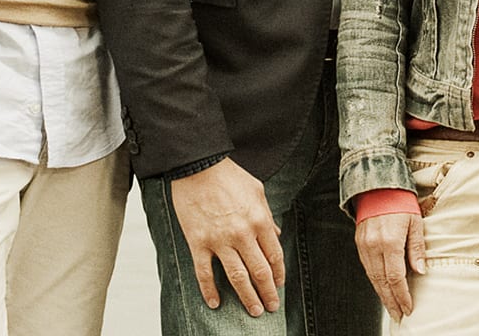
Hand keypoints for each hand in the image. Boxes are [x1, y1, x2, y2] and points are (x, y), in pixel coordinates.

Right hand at [169, 159, 284, 315]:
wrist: (198, 166)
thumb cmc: (229, 176)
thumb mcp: (257, 191)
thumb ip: (267, 215)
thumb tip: (275, 233)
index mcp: (260, 220)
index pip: (274, 255)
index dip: (279, 274)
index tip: (279, 285)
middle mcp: (243, 234)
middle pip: (259, 271)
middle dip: (268, 292)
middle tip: (271, 307)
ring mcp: (220, 240)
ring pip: (237, 277)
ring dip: (247, 297)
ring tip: (254, 311)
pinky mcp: (198, 242)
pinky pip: (204, 272)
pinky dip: (209, 290)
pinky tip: (215, 303)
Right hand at [355, 212, 427, 321]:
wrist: (377, 186)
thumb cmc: (400, 201)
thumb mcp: (416, 222)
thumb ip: (417, 248)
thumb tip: (420, 271)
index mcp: (390, 241)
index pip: (396, 277)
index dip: (402, 295)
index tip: (408, 307)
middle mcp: (374, 246)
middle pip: (382, 282)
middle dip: (391, 301)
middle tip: (399, 315)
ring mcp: (364, 245)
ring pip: (372, 277)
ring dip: (382, 294)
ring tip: (391, 307)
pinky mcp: (359, 243)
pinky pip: (367, 268)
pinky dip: (375, 281)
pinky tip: (382, 288)